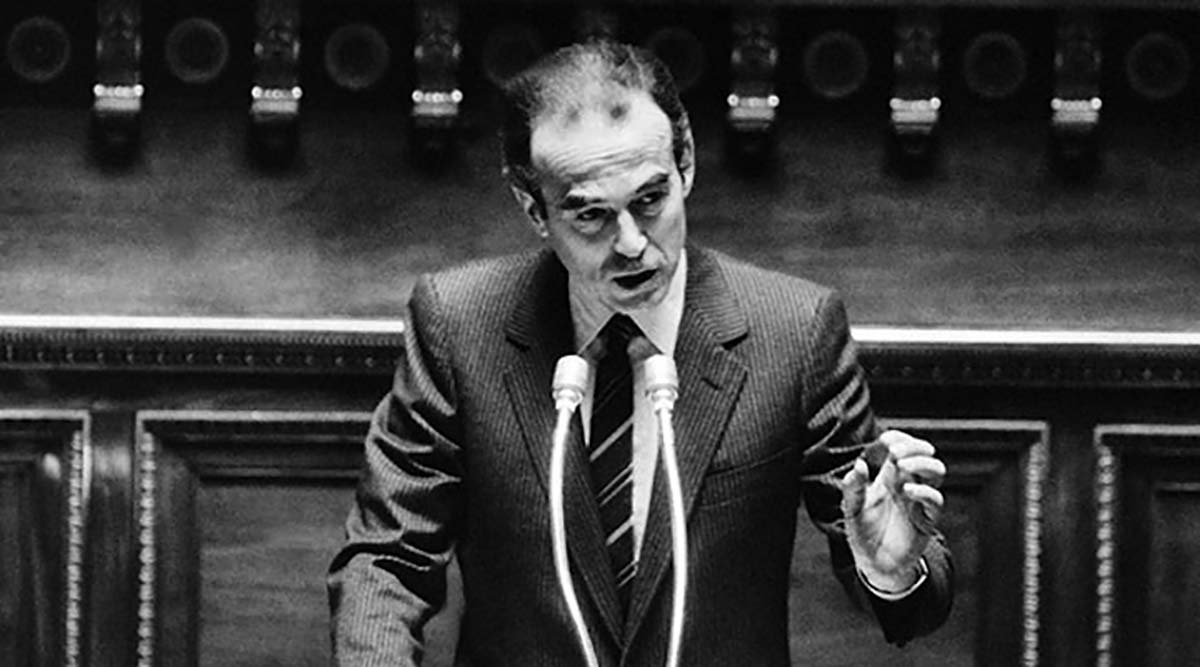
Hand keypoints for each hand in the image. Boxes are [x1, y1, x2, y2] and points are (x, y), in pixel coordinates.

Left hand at [840, 430, 944, 591]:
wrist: (874, 563)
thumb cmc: (863, 531)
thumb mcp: (851, 508)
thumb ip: (853, 487)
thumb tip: (859, 464)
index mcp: (889, 476)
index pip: (902, 446)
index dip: (898, 438)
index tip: (886, 441)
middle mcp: (908, 483)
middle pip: (924, 453)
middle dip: (913, 446)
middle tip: (896, 453)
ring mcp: (919, 499)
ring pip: (937, 471)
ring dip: (922, 463)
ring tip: (902, 466)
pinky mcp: (927, 518)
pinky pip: (936, 499)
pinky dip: (923, 491)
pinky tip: (906, 491)